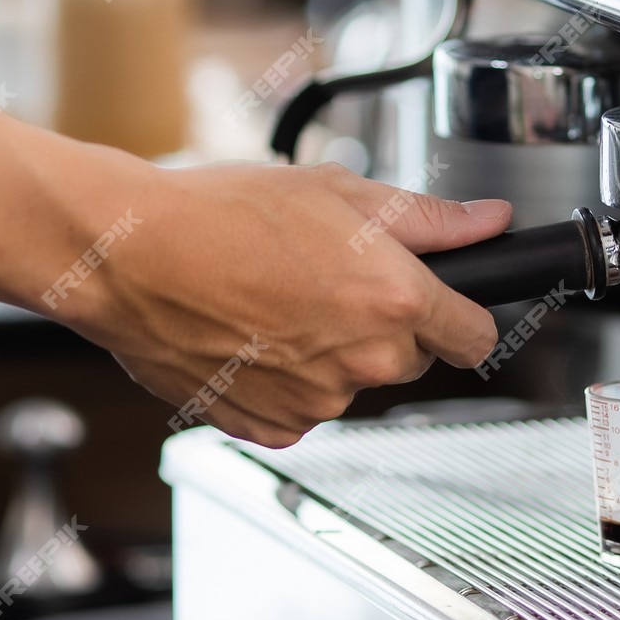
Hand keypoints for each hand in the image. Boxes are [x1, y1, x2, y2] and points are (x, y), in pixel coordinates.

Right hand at [35, 153, 511, 446]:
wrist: (130, 258)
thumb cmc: (220, 216)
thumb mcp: (338, 192)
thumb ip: (428, 218)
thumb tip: (489, 222)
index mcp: (393, 300)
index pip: (476, 336)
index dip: (463, 315)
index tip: (447, 306)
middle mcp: (364, 362)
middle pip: (411, 359)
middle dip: (385, 326)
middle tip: (329, 280)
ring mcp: (318, 403)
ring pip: (351, 383)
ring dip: (330, 352)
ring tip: (274, 301)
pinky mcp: (272, 428)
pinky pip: (302, 409)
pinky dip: (285, 382)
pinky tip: (251, 336)